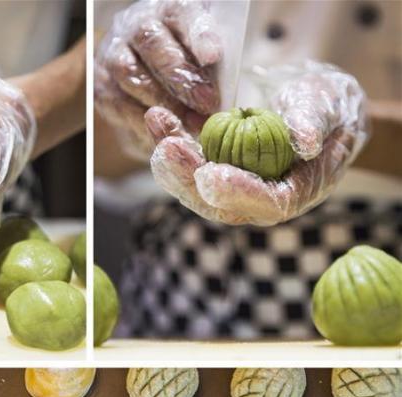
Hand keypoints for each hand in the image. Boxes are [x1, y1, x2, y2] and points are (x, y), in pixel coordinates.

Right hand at [95, 0, 221, 158]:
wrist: (135, 70)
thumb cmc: (180, 62)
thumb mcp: (199, 54)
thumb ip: (209, 66)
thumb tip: (224, 97)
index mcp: (167, 9)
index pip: (181, 12)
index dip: (198, 33)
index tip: (213, 55)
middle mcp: (136, 24)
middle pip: (154, 44)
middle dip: (182, 78)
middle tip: (206, 103)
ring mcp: (114, 53)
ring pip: (132, 74)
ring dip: (163, 103)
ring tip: (190, 124)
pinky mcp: (101, 84)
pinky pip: (119, 103)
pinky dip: (143, 121)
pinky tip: (164, 132)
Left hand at [148, 62, 367, 224]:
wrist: (307, 103)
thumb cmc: (326, 105)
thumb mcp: (329, 105)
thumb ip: (316, 122)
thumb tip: (305, 142)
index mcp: (292, 195)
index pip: (265, 204)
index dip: (237, 191)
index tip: (210, 174)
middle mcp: (256, 201)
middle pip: (218, 204)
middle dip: (189, 178)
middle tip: (168, 148)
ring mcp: (230, 190)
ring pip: (195, 189)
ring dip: (171, 162)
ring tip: (158, 126)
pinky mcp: (211, 173)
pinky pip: (187, 166)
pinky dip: (170, 143)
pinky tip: (156, 119)